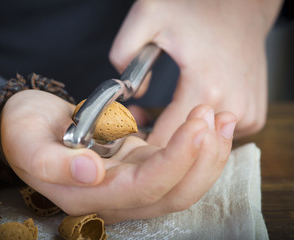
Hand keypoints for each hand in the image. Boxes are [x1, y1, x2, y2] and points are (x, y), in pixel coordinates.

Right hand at [0, 90, 235, 223]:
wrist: (27, 123)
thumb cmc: (23, 130)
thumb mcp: (25, 142)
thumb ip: (50, 163)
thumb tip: (87, 173)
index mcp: (86, 195)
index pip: (143, 189)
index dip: (174, 162)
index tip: (196, 126)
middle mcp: (113, 196)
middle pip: (173, 195)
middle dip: (201, 160)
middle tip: (213, 117)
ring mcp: (129, 180)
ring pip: (181, 182)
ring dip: (208, 154)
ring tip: (222, 118)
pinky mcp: (137, 163)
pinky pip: (176, 163)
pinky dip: (197, 145)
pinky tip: (210, 123)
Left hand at [110, 0, 281, 144]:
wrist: (242, 7)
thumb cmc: (198, 10)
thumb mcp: (148, 16)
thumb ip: (123, 52)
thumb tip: (134, 93)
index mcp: (205, 87)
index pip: (165, 143)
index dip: (141, 139)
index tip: (132, 126)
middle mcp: (232, 107)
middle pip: (184, 150)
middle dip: (159, 137)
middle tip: (144, 115)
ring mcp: (246, 115)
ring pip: (201, 146)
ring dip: (183, 135)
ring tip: (171, 105)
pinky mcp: (253, 116)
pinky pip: (219, 137)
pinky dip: (204, 130)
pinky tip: (195, 105)